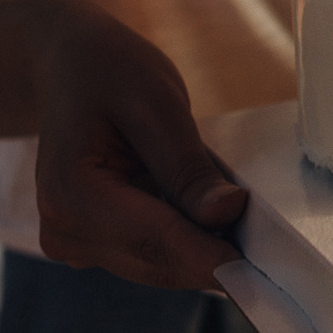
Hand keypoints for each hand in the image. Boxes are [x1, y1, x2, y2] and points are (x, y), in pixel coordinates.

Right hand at [27, 0, 248, 289]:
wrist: (72, 66)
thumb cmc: (110, 72)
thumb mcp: (157, 105)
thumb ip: (188, 167)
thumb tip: (226, 213)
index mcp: (70, 194)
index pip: (154, 240)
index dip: (211, 255)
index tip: (262, 266)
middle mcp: (63, 230)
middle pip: (157, 261)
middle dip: (213, 253)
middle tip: (270, 243)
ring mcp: (72, 242)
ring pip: (157, 265)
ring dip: (200, 248)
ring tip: (237, 217)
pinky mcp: (90, 244)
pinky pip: (148, 255)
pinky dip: (182, 240)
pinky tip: (202, 212)